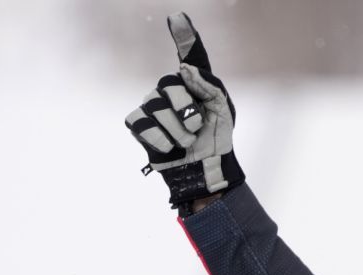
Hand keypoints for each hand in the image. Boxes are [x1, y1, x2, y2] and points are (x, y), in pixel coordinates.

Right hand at [125, 13, 242, 207]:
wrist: (207, 169)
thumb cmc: (217, 138)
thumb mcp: (223, 111)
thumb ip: (209, 86)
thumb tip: (184, 69)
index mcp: (194, 83)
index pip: (189, 55)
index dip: (183, 36)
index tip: (177, 17)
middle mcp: (170, 89)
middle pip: (169, 84)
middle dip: (187, 110)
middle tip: (197, 127)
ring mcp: (152, 106)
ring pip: (155, 106)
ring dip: (178, 131)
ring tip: (187, 140)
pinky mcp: (139, 126)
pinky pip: (141, 123)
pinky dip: (161, 139)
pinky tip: (170, 147)